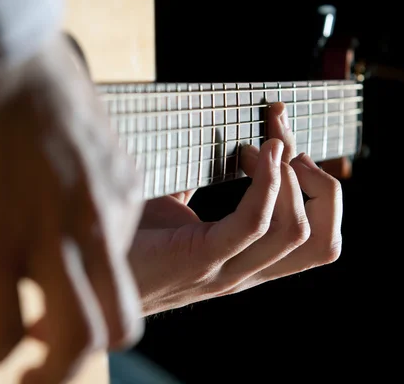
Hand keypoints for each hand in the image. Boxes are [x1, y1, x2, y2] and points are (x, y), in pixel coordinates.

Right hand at [0, 35, 144, 382]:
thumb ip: (103, 181)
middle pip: (122, 321)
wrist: (6, 64)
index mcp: (124, 202)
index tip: (60, 281)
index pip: (119, 267)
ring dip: (53, 370)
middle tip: (61, 355)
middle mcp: (99, 233)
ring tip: (29, 372)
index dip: (86, 281)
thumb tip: (89, 209)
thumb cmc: (44, 92)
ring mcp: (53, 245)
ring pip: (79, 340)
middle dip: (96, 346)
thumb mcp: (97, 140)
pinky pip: (4, 330)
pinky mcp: (0, 249)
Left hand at [129, 102, 342, 314]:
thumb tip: (220, 132)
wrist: (80, 266)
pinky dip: (266, 183)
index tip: (285, 140)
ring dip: (289, 177)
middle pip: (323, 241)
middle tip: (283, 143)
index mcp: (247, 260)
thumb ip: (202, 174)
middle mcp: (245, 272)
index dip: (318, 184)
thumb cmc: (125, 231)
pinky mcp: (199, 260)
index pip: (317, 237)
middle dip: (318, 181)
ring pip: (297, 232)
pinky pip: (253, 223)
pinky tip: (254, 152)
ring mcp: (225, 271)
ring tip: (260, 146)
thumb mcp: (174, 198)